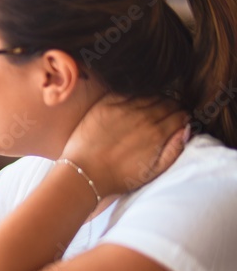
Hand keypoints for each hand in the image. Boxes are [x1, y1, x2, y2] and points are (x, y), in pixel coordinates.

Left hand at [61, 94, 188, 196]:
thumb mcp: (153, 172)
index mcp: (157, 134)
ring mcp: (123, 109)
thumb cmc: (118, 177)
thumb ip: (174, 150)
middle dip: (172, 107)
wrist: (84, 173)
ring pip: (149, 96)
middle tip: (168, 113)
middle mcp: (143, 118)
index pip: (180, 115)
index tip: (179, 120)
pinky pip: (127, 92)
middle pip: (167, 103)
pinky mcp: (105, 105)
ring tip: (151, 109)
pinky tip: (133, 104)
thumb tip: (186, 130)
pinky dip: (135, 95)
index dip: (182, 117)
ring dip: (155, 100)